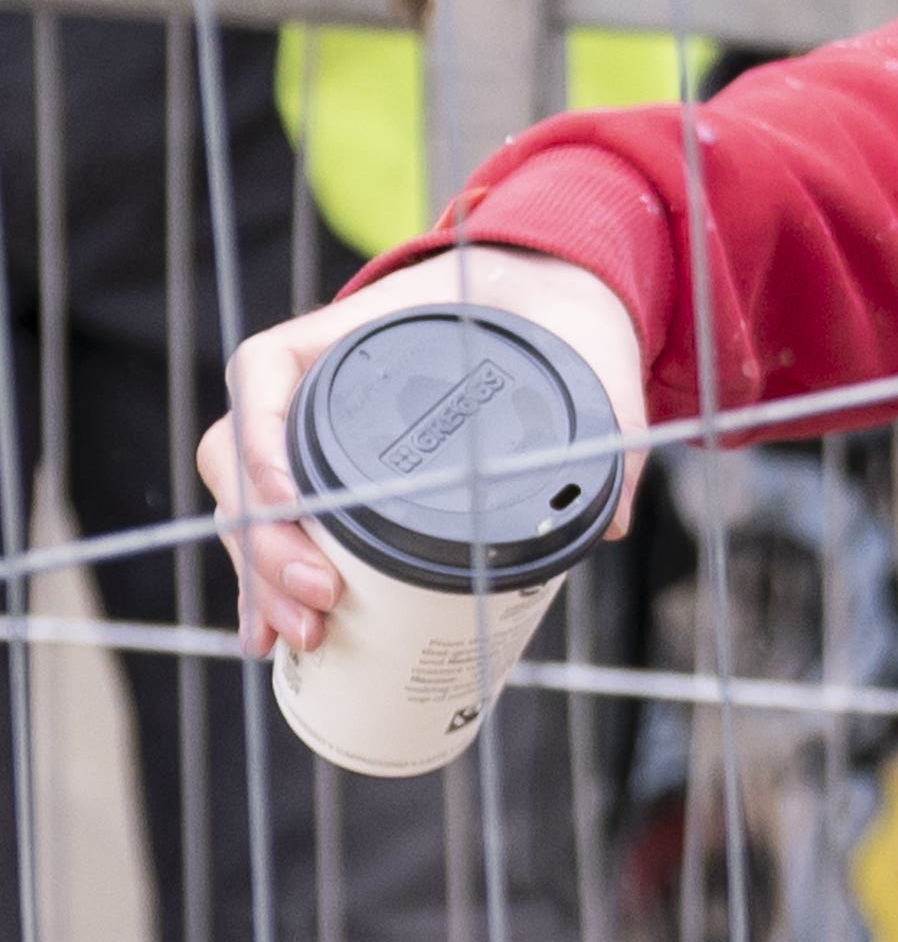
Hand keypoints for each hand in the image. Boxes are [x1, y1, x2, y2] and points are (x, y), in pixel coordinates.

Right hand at [201, 248, 648, 653]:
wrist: (545, 305)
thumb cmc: (550, 312)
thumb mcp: (582, 343)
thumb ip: (608, 410)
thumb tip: (609, 523)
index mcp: (352, 334)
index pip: (265, 370)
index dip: (259, 438)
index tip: (289, 501)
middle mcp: (314, 383)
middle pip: (243, 459)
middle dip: (266, 541)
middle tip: (320, 601)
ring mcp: (315, 434)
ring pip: (252, 504)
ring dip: (262, 576)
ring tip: (302, 634)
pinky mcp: (332, 477)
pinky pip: (281, 527)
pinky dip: (271, 583)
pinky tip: (275, 636)